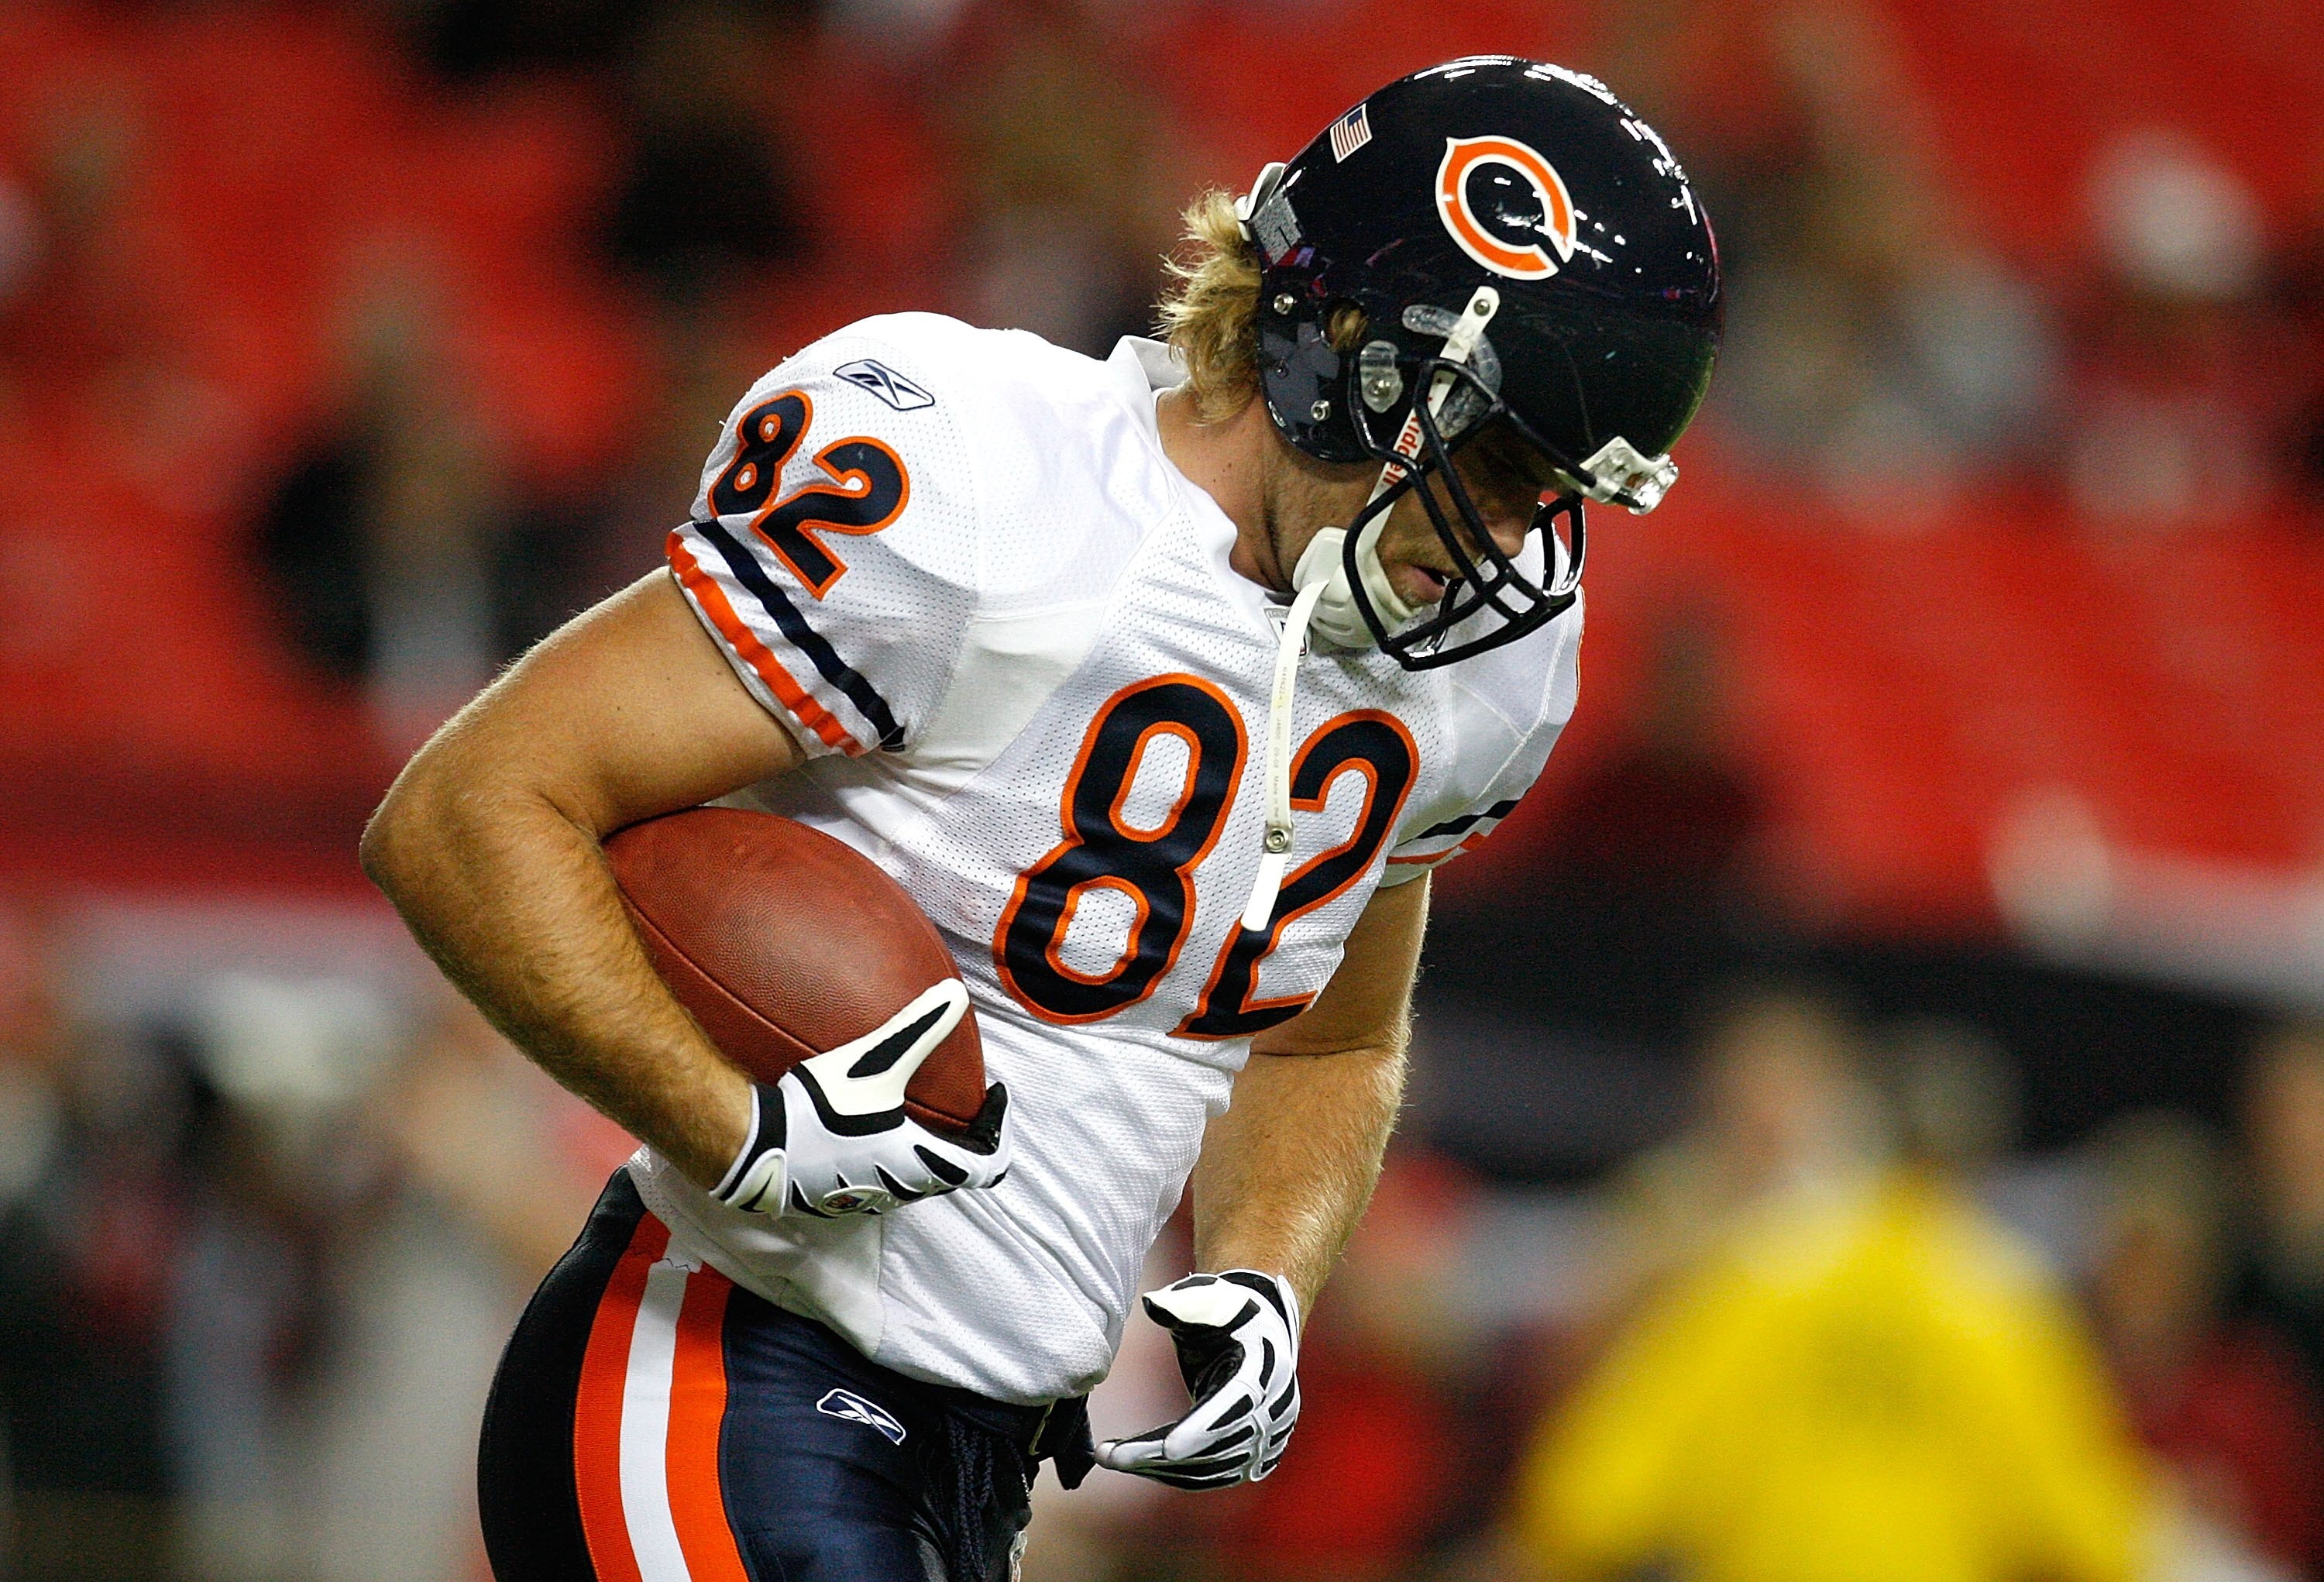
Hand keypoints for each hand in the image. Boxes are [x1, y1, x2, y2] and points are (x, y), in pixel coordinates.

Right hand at [711, 980, 1010, 1216]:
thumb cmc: (818, 1111)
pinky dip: (890, 1159)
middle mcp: (898, 1190)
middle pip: (953, 1174)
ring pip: (915, 1182)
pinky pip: (878, 1182)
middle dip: (965, 1141)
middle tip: (962, 1105)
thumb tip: (956, 994)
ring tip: (918, 1113)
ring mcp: (864, 1199)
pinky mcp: (833, 1199)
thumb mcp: (875, 1063)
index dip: (998, 1134)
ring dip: (926, 1151)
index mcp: (919, 1164)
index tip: (993, 1100)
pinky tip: (865, 1127)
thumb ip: (918, 1029)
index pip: (984, 1165)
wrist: (754, 1148)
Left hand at [1094, 1270, 1300, 1488]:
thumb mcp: (1211, 1297)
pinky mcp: (1257, 1456)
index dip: (1202, 1429)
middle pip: (1216, 1445)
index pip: (1235, 1405)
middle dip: (1160, 1454)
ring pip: (1212, 1469)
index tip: (1167, 1448)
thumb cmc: (1229, 1310)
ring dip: (1161, 1470)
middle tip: (1109, 1456)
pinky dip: (1177, 1475)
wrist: (1262, 1331)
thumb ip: (1184, 1301)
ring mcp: (1269, 1438)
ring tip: (1112, 1457)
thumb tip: (1152, 1304)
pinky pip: (1215, 1476)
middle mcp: (1275, 1410)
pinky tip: (1140, 1464)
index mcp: (1268, 1368)